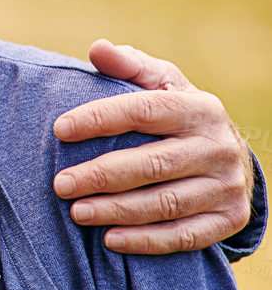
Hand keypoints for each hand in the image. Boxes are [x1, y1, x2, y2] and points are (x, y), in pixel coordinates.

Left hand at [50, 40, 254, 253]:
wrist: (229, 156)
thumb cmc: (177, 115)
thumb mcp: (161, 84)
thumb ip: (130, 66)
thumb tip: (98, 49)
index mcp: (199, 108)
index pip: (144, 110)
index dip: (100, 119)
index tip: (59, 129)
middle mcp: (218, 147)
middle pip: (153, 163)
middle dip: (101, 175)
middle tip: (60, 184)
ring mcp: (227, 185)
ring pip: (166, 203)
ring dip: (117, 211)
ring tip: (77, 212)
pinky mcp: (230, 219)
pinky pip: (185, 235)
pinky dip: (147, 241)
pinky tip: (110, 240)